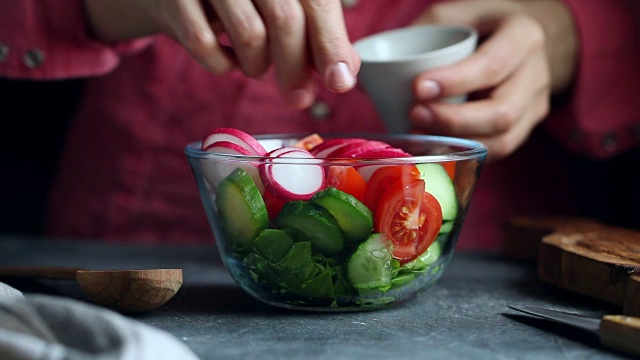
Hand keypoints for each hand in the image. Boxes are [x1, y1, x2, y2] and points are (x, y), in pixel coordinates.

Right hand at [85, 0, 359, 108]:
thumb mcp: (280, 3)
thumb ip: (314, 31)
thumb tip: (344, 72)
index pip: (316, 2)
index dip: (331, 44)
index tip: (339, 82)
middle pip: (285, 19)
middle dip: (296, 69)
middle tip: (299, 99)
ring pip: (249, 34)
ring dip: (257, 65)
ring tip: (256, 65)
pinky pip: (204, 44)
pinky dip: (222, 64)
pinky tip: (227, 58)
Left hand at [408, 0, 576, 159]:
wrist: (519, 39)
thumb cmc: (482, 24)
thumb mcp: (456, 14)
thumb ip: (423, 33)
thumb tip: (375, 71)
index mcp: (523, 36)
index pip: (492, 65)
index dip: (455, 81)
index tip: (417, 87)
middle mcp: (537, 73)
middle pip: (501, 112)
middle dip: (452, 120)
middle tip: (414, 115)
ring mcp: (535, 105)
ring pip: (502, 140)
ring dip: (457, 142)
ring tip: (419, 134)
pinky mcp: (525, 127)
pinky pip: (498, 150)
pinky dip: (466, 153)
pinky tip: (436, 147)